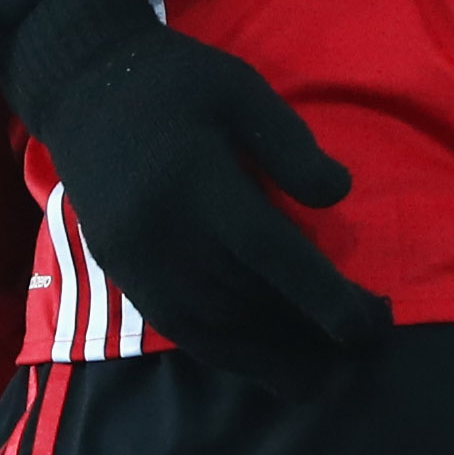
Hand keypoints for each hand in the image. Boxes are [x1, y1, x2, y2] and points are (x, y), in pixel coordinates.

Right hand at [0, 0, 389, 396]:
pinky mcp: (121, 273)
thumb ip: (288, 143)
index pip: (269, 252)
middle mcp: (159, 231)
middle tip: (368, 341)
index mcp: (194, 180)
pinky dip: (225, 351)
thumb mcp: (240, 88)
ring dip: (270, 356)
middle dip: (309, 331)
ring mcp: (134, 260)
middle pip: (244, 299)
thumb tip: (338, 196)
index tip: (370, 324)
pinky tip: (264, 360)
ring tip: (324, 372)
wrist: (83, 88)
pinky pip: (178, 329)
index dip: (322, 295)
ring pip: (211, 327)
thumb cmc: (176, 82)